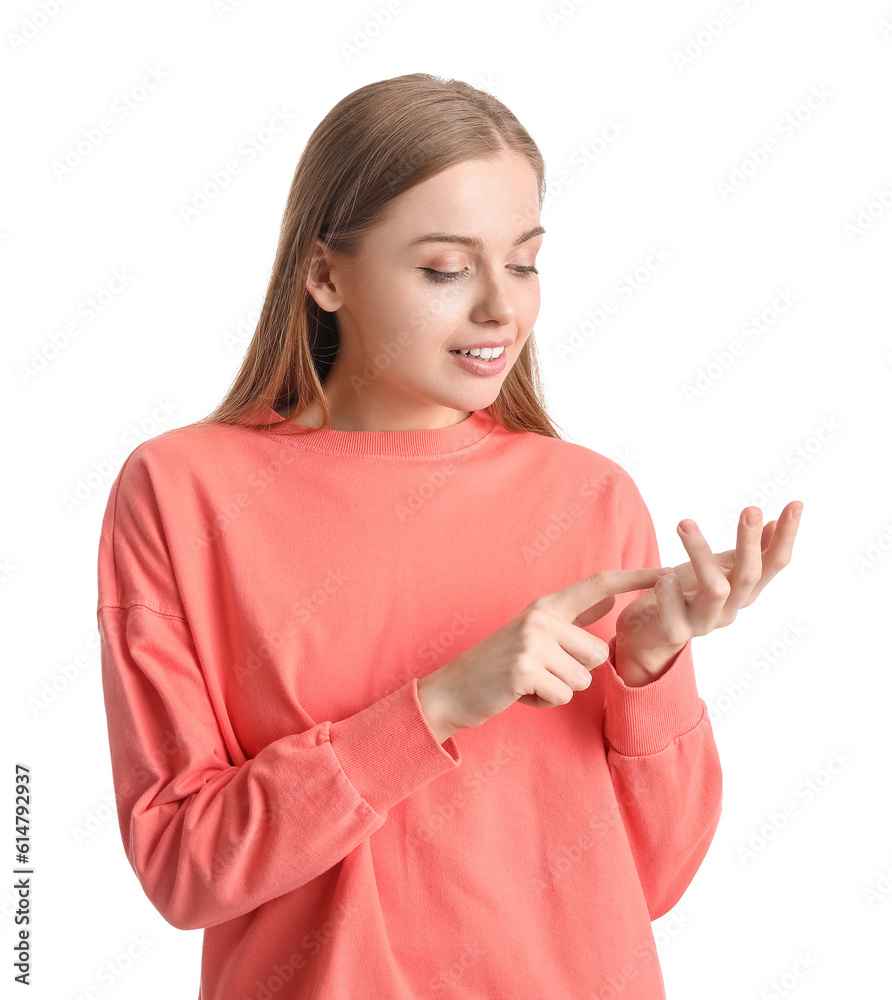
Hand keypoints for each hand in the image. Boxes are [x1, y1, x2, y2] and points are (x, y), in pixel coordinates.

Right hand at [418, 567, 675, 740]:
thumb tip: (608, 599)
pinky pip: (562, 695)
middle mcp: (540, 617)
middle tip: (541, 671)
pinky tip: (521, 693)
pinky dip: (544, 703)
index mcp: (546, 606)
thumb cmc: (499, 664)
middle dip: (576, 672)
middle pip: (598, 652)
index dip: (633, 578)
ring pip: (582, 678)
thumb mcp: (536, 633)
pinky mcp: (524, 668)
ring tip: (530, 682)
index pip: (598, 585)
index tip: (665, 572)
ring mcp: (532, 642)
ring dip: (559, 689)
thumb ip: (572, 617)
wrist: (454, 689)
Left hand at [615, 501, 803, 671]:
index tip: (796, 504)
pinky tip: (664, 577)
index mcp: (743, 592)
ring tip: (685, 523)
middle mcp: (730, 609)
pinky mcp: (675, 631)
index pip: (774, 564)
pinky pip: (674, 612)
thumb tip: (770, 521)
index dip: (786, 536)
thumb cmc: (684, 595)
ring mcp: (704, 622)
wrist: (649, 632)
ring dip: (701, 554)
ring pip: (715, 590)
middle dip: (750, 543)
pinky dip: (669, 591)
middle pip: (749, 576)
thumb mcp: (717, 569)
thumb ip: (744, 553)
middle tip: (751, 510)